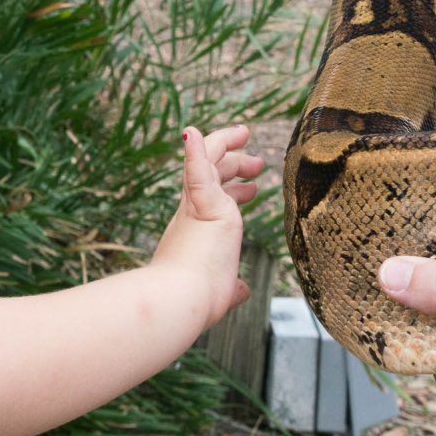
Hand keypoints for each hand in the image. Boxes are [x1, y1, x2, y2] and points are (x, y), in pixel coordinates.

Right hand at [149, 125, 264, 328]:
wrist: (179, 302)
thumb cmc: (196, 301)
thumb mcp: (222, 289)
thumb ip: (232, 286)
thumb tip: (241, 290)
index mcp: (198, 231)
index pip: (217, 200)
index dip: (236, 191)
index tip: (252, 190)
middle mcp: (193, 214)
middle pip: (215, 174)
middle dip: (236, 162)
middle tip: (257, 160)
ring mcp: (199, 206)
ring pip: (211, 161)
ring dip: (228, 144)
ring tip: (244, 133)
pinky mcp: (205, 204)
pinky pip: (198, 168)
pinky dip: (196, 149)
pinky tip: (192, 133)